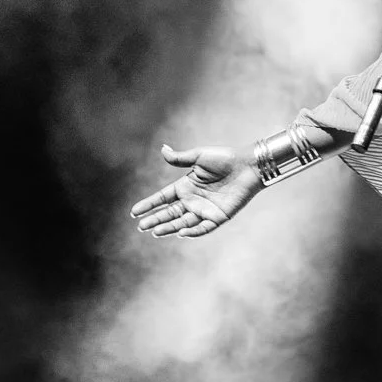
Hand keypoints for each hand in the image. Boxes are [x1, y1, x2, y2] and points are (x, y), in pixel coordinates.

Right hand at [128, 143, 263, 238]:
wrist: (248, 165)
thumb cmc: (224, 158)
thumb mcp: (199, 156)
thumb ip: (180, 159)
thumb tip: (162, 149)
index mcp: (185, 186)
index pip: (162, 198)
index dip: (149, 205)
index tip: (133, 212)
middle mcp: (192, 200)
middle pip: (169, 213)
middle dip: (154, 219)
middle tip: (140, 227)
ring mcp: (204, 210)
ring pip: (182, 222)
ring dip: (168, 228)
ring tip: (154, 232)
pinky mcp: (218, 217)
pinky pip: (203, 227)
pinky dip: (192, 231)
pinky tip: (180, 232)